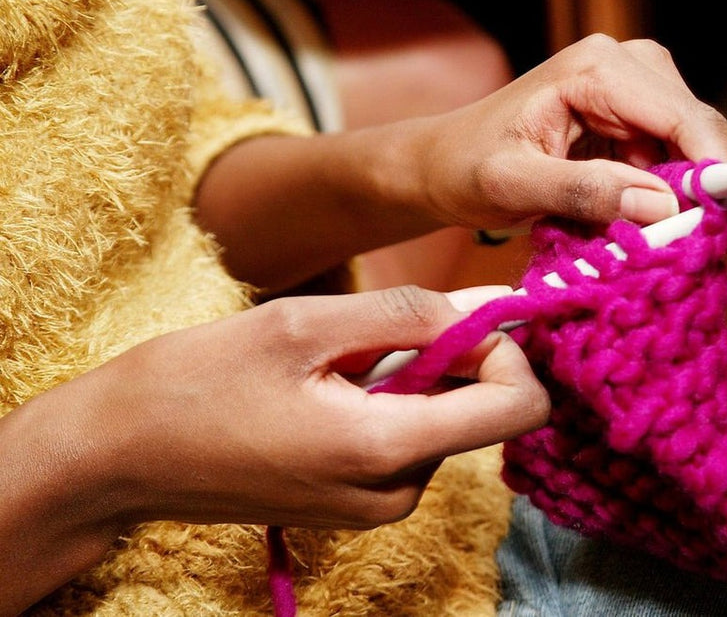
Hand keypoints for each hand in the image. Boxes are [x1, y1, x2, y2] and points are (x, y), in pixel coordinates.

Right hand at [0, 286, 546, 610]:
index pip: (518, 405)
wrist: (120, 457)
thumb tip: (486, 310)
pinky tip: (323, 392)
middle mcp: (396, 492)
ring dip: (408, 378)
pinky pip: (408, 440)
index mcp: (387, 450)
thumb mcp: (303, 323)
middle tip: (370, 331)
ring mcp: (378, 505)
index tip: (461, 313)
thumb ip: (408, 314)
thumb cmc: (196, 383)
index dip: (507, 348)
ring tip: (329, 367)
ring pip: (444, 420)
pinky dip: (387, 403)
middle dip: (448, 357)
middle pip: (482, 410)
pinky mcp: (360, 504)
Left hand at [195, 35, 726, 291]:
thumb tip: (663, 208)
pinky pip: (672, 167)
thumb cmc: (464, 167)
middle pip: (700, 134)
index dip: (719, 179)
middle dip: (718, 199)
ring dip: (698, 209)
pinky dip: (674, 208)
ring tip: (700, 263)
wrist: (441, 165)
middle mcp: (626, 69)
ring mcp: (633, 96)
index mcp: (597, 70)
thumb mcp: (513, 184)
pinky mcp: (632, 125)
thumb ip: (583, 192)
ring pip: (693, 154)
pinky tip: (671, 244)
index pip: (684, 119)